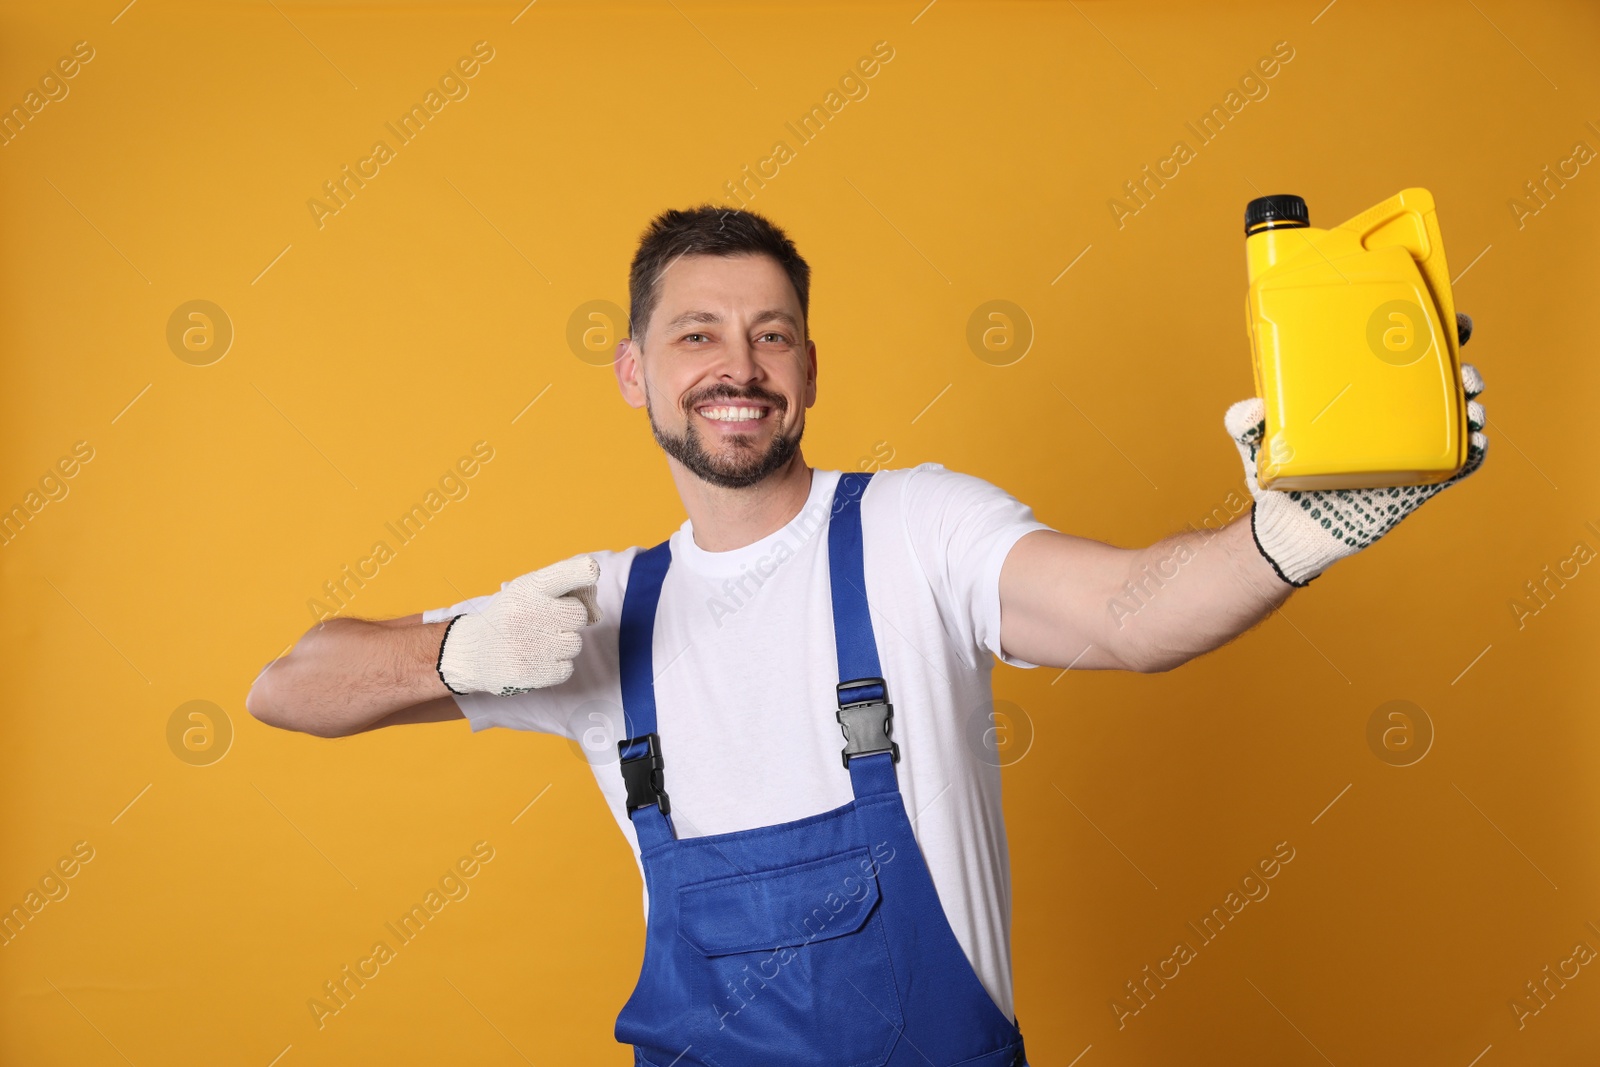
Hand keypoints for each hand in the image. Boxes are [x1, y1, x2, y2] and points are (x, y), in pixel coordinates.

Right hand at [437, 556, 602, 694]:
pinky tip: (535, 659)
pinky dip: (555, 666)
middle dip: (569, 619)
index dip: (582, 572)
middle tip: (547, 622)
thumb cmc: (512, 616)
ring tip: (537, 641)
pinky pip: (566, 669)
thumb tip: (597, 614)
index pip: (563, 575)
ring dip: (562, 644)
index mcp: (528, 587)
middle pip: (579, 615)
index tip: (592, 570)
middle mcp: (528, 613)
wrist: (472, 652)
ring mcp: (529, 645)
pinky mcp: (531, 673)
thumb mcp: (528, 592)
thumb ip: (566, 590)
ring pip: (575, 644)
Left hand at [1225, 313, 1487, 586]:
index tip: (1447, 318)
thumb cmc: (1278, 478)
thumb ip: (1244, 421)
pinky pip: (1455, 464)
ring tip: (1467, 398)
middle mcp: (1388, 420)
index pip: (1398, 358)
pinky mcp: (1415, 483)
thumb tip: (1250, 408)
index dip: (1428, 333)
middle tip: (1461, 357)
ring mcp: (1405, 450)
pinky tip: (1475, 441)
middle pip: (1437, 380)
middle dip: (1459, 361)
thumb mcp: (1256, 441)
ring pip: (1454, 418)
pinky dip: (1473, 451)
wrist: (1289, 531)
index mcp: (1359, 399)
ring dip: (1470, 403)